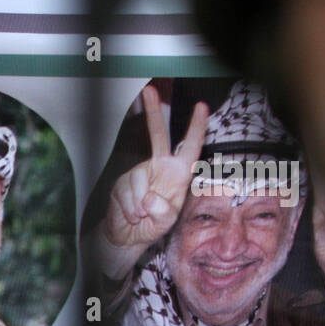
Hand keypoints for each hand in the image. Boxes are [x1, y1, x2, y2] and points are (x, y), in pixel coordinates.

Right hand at [101, 84, 209, 265]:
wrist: (128, 235)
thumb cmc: (153, 225)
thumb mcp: (165, 222)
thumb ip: (162, 212)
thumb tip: (148, 199)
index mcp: (177, 173)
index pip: (189, 147)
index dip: (196, 128)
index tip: (201, 107)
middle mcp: (159, 167)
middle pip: (157, 135)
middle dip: (153, 111)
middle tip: (149, 90)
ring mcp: (139, 171)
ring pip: (138, 180)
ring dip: (139, 205)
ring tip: (140, 217)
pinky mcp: (122, 181)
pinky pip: (126, 193)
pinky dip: (128, 209)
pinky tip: (131, 215)